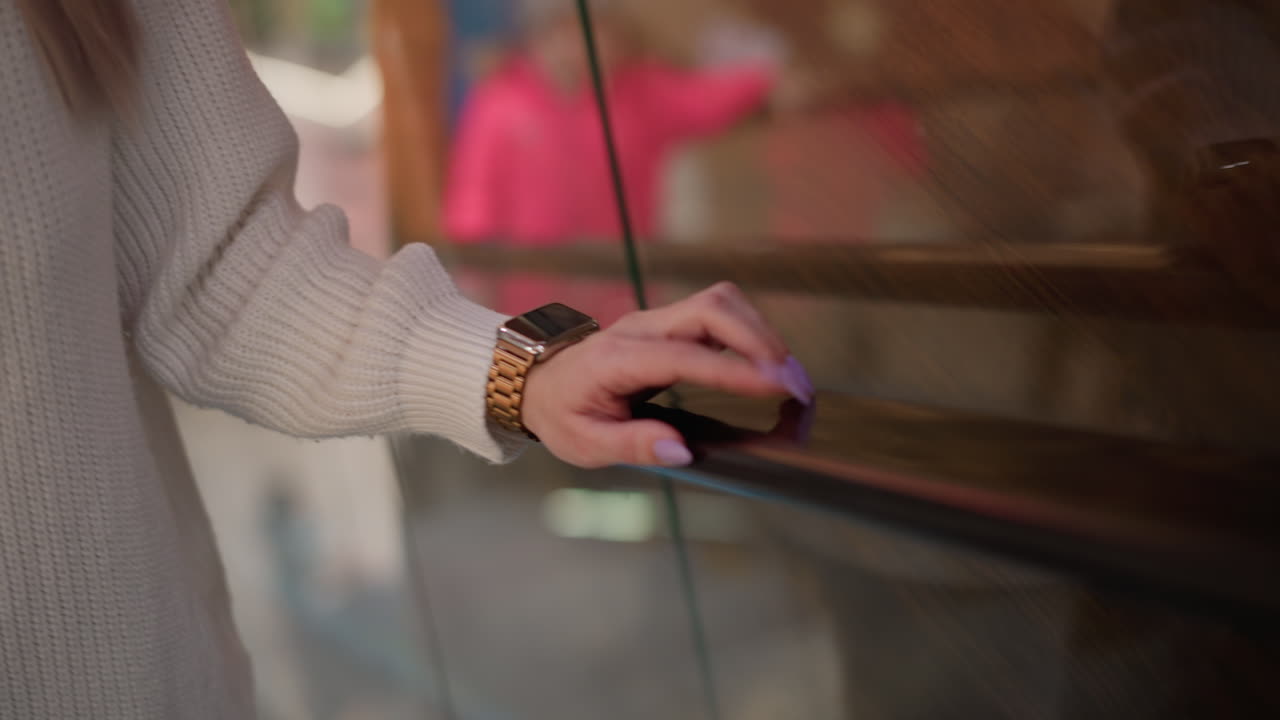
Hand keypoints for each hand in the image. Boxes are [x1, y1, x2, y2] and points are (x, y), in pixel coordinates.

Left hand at [520, 282, 813, 468]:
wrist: (537, 381)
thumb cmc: (562, 413)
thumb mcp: (584, 443)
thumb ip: (632, 446)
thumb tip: (680, 452)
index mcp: (617, 358)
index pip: (685, 356)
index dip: (735, 369)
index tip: (777, 386)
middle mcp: (641, 328)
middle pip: (712, 308)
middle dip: (761, 341)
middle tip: (795, 384)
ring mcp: (656, 320)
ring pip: (721, 302)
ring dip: (761, 332)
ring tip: (788, 377)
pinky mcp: (670, 323)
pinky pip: (718, 313)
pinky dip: (750, 332)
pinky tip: (766, 364)